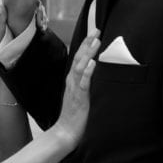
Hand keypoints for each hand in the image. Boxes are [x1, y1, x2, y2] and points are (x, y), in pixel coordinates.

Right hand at [52, 31, 98, 146]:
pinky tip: (93, 63)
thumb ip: (85, 84)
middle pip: (79, 57)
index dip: (86, 44)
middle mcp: (72, 81)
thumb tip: (96, 73)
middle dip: (88, 43)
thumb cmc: (75, 116)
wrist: (66, 132)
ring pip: (80, 66)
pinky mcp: (79, 98)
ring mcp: (75, 89)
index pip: (79, 57)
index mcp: (73, 80)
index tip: (94, 32)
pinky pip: (83, 83)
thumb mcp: (81, 95)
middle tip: (96, 29)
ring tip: (96, 41)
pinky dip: (88, 72)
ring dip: (88, 53)